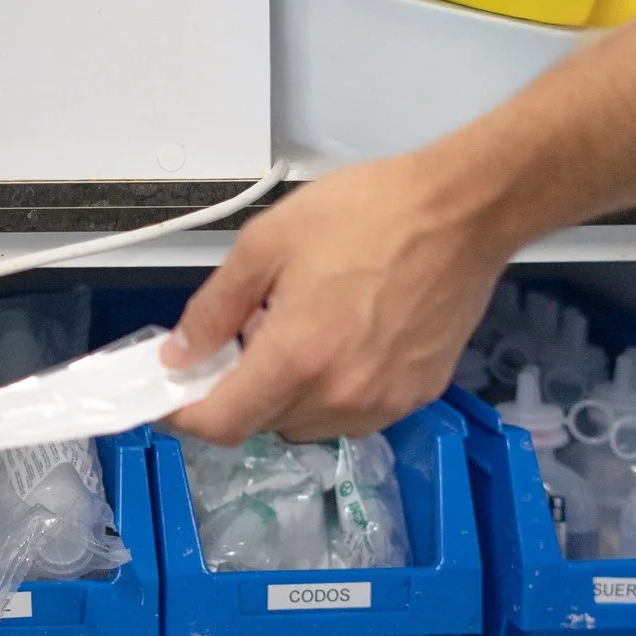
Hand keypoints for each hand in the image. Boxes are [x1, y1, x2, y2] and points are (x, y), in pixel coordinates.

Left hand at [162, 151, 513, 444]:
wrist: (464, 211)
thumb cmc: (369, 214)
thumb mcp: (267, 243)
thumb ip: (215, 308)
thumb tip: (181, 354)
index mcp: (296, 358)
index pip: (222, 423)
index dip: (186, 415)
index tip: (172, 395)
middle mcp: (339, 395)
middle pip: (262, 424)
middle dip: (242, 390)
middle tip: (250, 334)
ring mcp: (382, 403)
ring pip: (307, 424)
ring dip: (289, 394)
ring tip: (304, 332)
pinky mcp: (415, 397)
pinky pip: (352, 415)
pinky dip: (331, 392)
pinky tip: (344, 341)